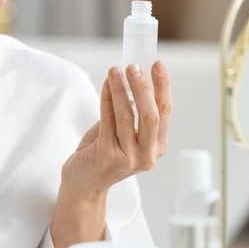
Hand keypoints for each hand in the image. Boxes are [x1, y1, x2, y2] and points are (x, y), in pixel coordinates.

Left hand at [60, 61, 172, 197]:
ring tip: (115, 70)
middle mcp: (147, 155)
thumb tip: (134, 80)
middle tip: (133, 66)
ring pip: (128, 116)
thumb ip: (133, 113)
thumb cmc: (104, 152)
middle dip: (143, 87)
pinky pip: (108, 120)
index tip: (158, 64)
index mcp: (157, 147)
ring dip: (122, 89)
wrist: (83, 183)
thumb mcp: (126, 133)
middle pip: (151, 115)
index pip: (165, 111)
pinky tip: (106, 84)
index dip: (163, 86)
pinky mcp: (107, 156)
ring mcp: (128, 158)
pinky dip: (107, 98)